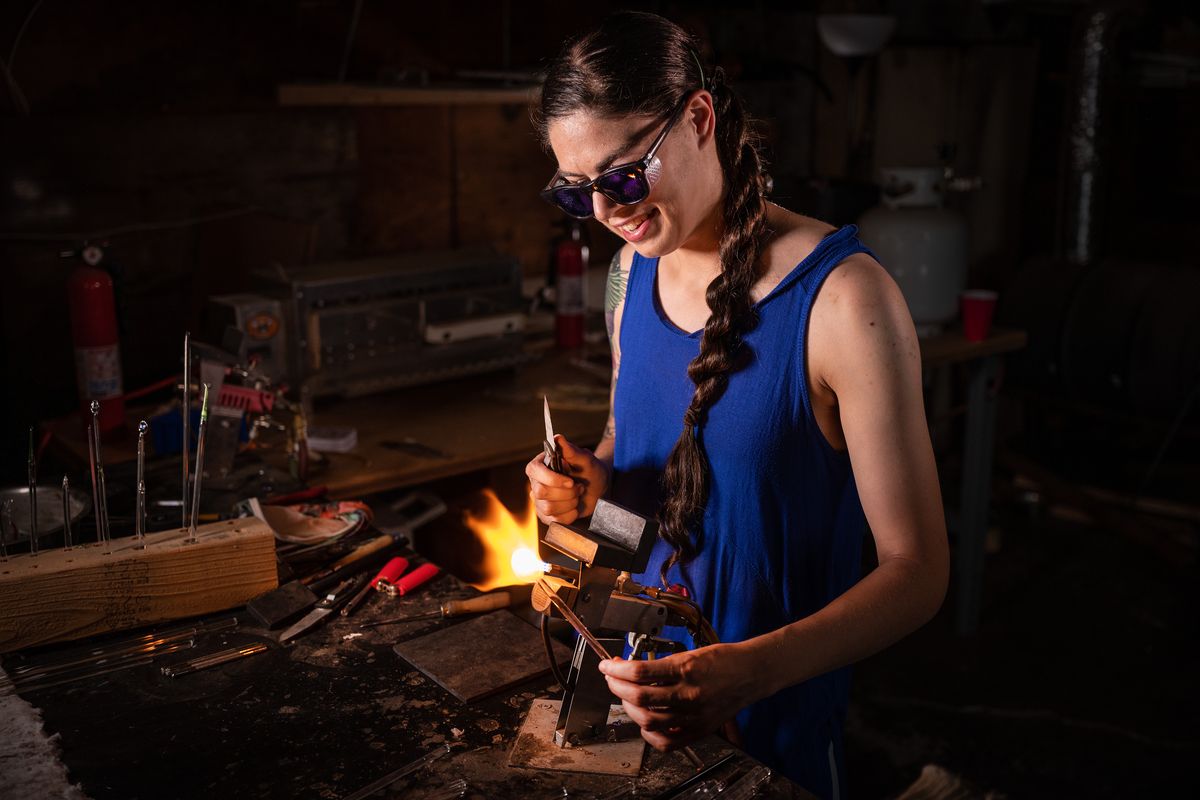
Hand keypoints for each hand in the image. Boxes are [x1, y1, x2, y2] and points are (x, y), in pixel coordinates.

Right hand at [525, 435, 609, 524]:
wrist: (597, 489)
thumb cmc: (590, 471)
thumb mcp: (586, 460)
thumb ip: (571, 450)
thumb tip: (558, 438)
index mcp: (540, 465)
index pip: (535, 471)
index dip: (552, 479)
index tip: (571, 481)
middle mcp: (536, 483)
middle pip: (541, 492)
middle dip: (566, 492)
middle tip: (579, 487)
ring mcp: (539, 501)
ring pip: (548, 508)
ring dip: (570, 503)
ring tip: (578, 495)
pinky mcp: (546, 515)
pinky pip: (554, 520)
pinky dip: (570, 515)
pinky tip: (575, 507)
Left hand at [598, 643, 757, 749]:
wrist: (751, 673)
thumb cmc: (723, 660)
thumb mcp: (690, 653)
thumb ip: (661, 665)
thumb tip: (632, 669)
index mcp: (686, 670)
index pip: (639, 672)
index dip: (616, 669)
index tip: (607, 665)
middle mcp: (689, 694)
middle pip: (639, 696)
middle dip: (616, 686)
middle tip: (612, 678)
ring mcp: (693, 716)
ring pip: (648, 719)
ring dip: (628, 707)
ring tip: (625, 696)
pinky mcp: (698, 730)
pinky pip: (665, 741)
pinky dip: (648, 734)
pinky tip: (644, 721)